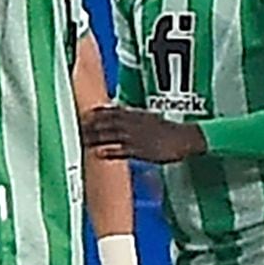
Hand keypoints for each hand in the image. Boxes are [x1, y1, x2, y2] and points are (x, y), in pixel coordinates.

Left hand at [80, 103, 204, 162]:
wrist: (186, 139)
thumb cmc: (169, 131)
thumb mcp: (151, 118)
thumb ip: (135, 116)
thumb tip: (123, 112)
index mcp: (137, 115)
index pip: (112, 111)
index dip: (97, 113)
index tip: (84, 114)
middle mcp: (134, 124)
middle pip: (107, 122)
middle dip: (91, 125)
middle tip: (77, 126)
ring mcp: (136, 138)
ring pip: (111, 135)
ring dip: (96, 137)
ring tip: (82, 139)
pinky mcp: (141, 152)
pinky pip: (122, 151)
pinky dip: (109, 152)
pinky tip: (99, 154)